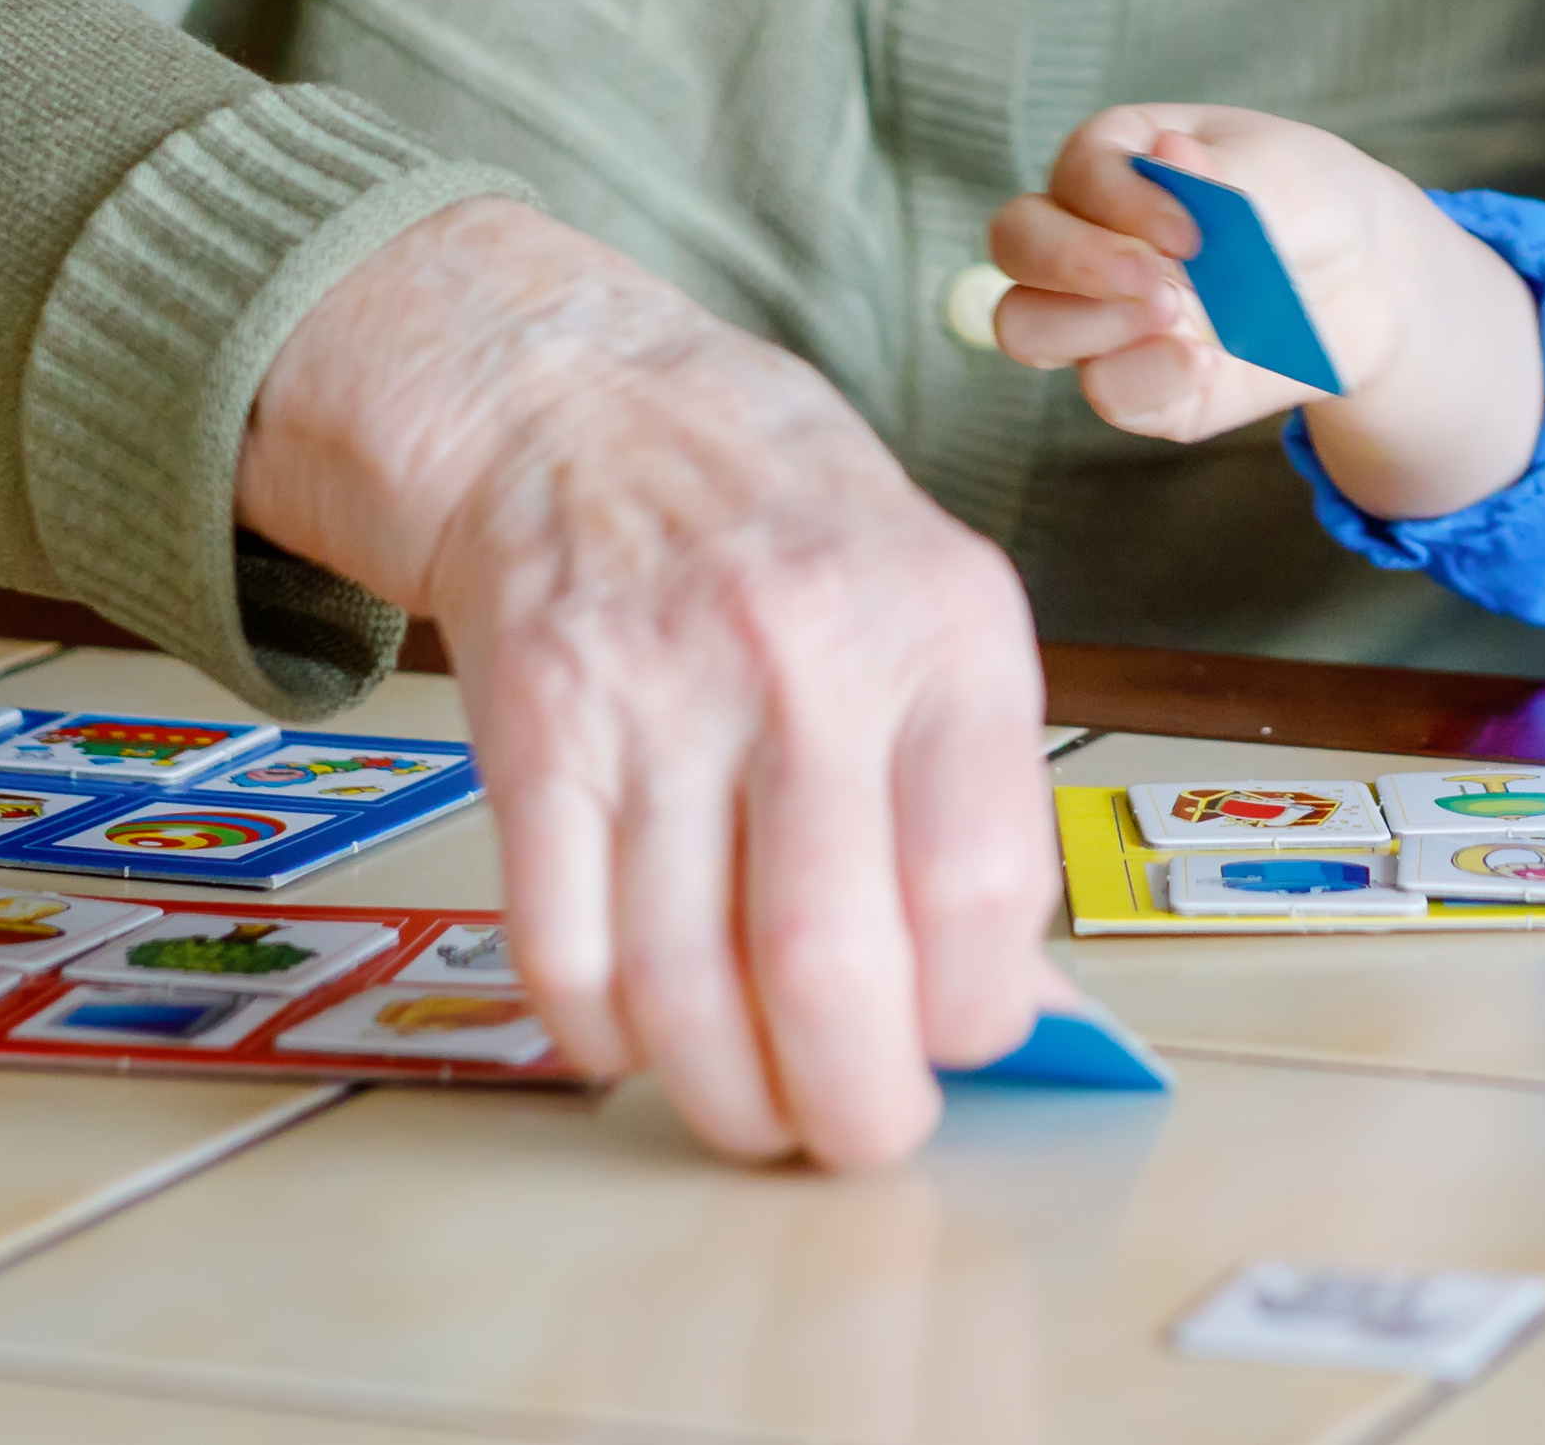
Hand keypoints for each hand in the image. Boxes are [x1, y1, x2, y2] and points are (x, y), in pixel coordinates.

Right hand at [238, 199, 1057, 1168]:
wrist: (580, 405)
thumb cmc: (784, 522)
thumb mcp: (937, 606)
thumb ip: (977, 795)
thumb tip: (1011, 1012)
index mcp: (943, 628)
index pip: (982, 888)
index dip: (974, 1013)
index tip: (959, 1045)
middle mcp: (804, 655)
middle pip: (831, 964)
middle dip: (851, 1105)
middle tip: (857, 1139)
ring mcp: (656, 691)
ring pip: (687, 984)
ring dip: (726, 1097)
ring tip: (753, 1114)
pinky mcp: (533, 730)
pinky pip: (565, 950)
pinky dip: (604, 1037)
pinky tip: (637, 1040)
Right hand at [979, 106, 1439, 434]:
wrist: (1368, 279)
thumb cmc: (1305, 199)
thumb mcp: (1277, 169)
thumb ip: (1218, 172)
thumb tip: (1166, 149)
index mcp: (1113, 159)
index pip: (1075, 174)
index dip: (1121, 202)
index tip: (1194, 229)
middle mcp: (1090, 234)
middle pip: (1015, 243)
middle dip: (1072, 261)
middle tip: (1155, 278)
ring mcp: (1105, 313)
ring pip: (1026, 325)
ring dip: (1089, 324)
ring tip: (1177, 315)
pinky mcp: (1138, 382)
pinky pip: (1103, 390)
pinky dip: (1143, 379)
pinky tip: (1203, 363)